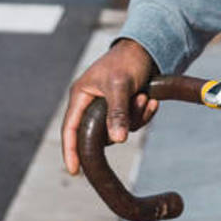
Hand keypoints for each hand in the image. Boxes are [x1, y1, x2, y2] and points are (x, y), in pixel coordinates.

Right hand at [61, 38, 156, 175]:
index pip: (70, 128)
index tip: (75, 172)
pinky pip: (130, 124)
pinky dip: (142, 115)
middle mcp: (90, 103)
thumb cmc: (127, 61)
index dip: (70, 151)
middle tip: (138, 102)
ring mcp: (106, 107)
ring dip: (135, 116)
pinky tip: (150, 101)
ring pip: (118, 130)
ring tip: (144, 96)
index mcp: (81, 95)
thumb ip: (117, 112)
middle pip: (99, 133)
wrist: (147, 48)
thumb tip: (118, 140)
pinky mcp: (121, 108)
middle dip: (122, 124)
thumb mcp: (121, 85)